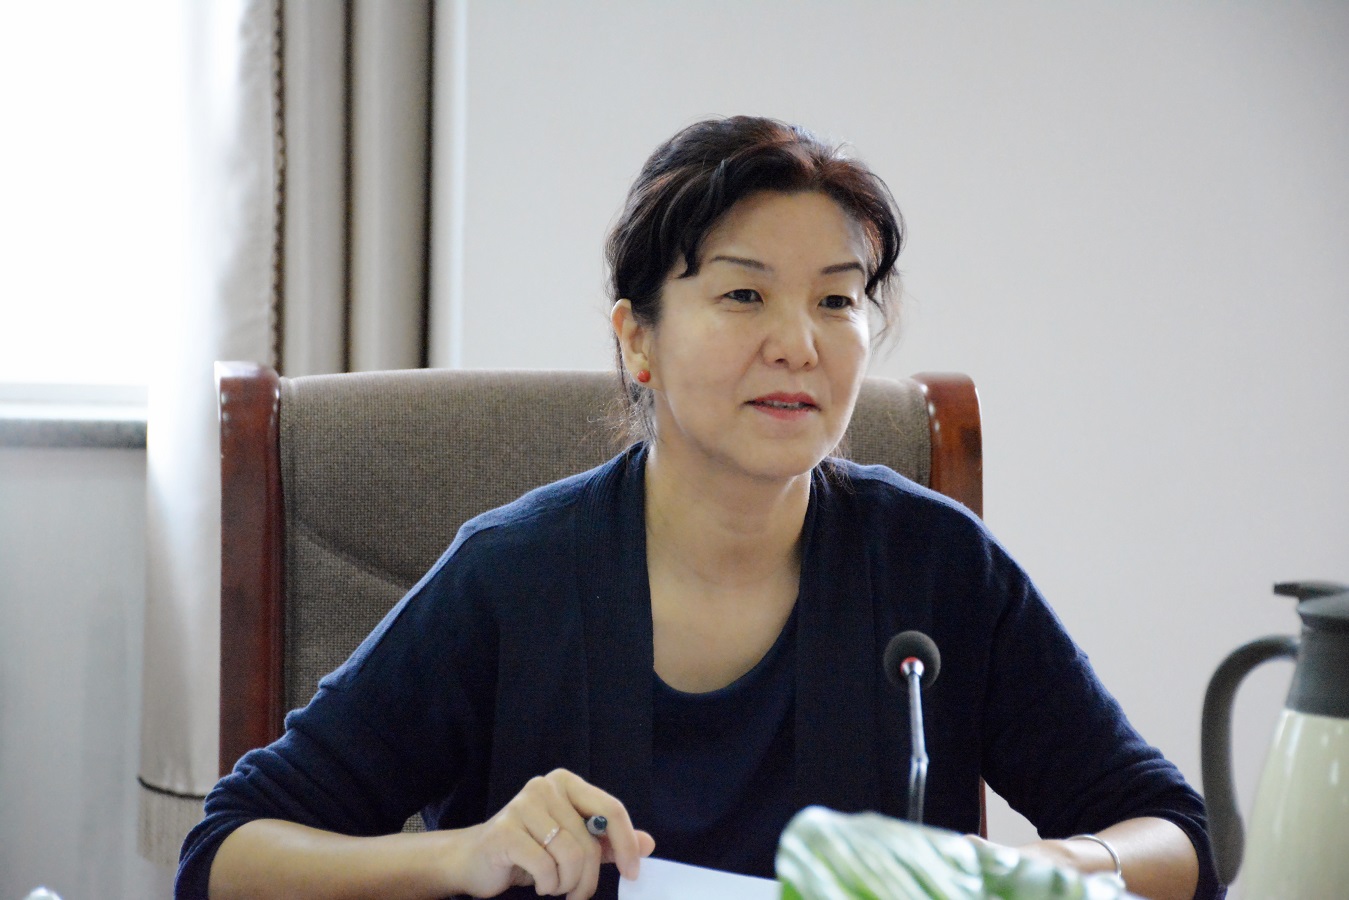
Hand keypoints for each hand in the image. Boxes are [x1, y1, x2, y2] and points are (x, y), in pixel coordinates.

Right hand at [444, 768, 655, 898]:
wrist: (475, 859)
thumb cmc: (529, 850)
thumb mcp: (572, 843)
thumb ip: (608, 842)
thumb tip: (648, 843)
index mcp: (567, 783)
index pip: (611, 810)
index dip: (626, 844)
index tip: (632, 872)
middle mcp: (546, 786)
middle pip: (590, 841)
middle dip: (588, 878)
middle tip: (578, 895)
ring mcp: (523, 805)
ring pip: (570, 855)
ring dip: (566, 884)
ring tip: (554, 886)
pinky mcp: (505, 830)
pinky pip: (545, 866)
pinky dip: (547, 884)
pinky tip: (538, 883)